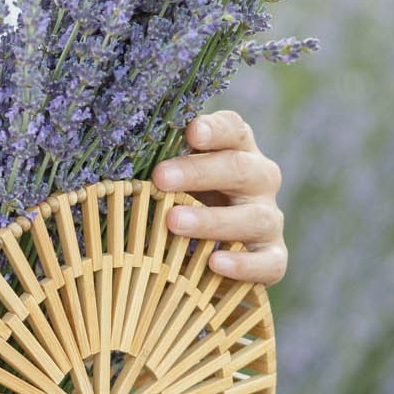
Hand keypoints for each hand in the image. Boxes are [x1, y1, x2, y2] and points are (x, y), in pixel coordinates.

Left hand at [152, 110, 285, 285]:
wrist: (213, 255)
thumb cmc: (185, 203)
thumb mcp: (174, 181)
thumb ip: (161, 167)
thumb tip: (119, 158)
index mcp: (237, 151)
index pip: (234, 130)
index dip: (214, 129)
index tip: (191, 133)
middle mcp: (260, 180)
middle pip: (240, 168)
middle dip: (199, 172)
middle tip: (160, 178)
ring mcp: (269, 219)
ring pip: (253, 217)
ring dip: (212, 220)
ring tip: (174, 222)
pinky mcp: (274, 257)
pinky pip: (268, 262)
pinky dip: (243, 264)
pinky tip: (215, 264)